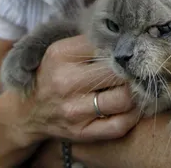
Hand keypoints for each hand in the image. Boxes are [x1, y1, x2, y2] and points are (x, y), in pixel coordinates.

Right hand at [9, 34, 140, 145]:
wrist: (29, 111)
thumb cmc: (53, 75)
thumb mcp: (62, 51)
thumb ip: (90, 42)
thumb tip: (127, 38)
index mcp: (62, 55)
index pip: (105, 45)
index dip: (123, 47)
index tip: (132, 49)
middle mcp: (67, 82)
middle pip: (118, 72)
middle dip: (133, 70)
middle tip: (141, 69)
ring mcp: (75, 110)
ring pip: (124, 99)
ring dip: (137, 92)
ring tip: (138, 86)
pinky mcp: (82, 132)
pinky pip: (120, 125)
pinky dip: (133, 115)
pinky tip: (133, 106)